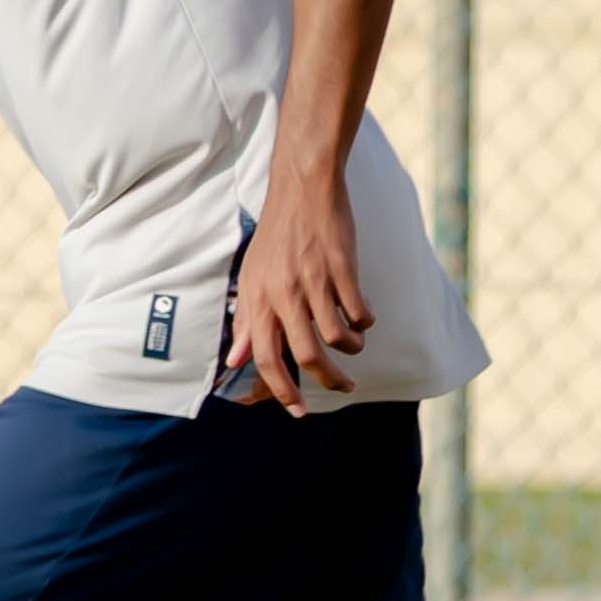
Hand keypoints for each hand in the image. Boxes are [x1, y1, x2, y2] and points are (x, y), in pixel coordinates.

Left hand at [227, 161, 369, 407]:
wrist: (302, 188)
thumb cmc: (276, 235)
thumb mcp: (251, 277)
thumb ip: (247, 320)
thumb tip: (235, 358)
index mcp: (259, 299)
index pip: (266, 357)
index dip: (282, 390)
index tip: (298, 412)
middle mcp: (284, 293)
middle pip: (309, 355)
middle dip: (330, 380)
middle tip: (345, 386)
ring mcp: (314, 280)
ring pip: (338, 335)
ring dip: (352, 347)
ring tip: (355, 343)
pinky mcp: (342, 267)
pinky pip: (359, 310)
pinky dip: (365, 321)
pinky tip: (364, 317)